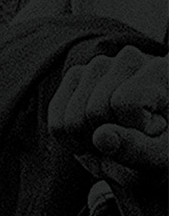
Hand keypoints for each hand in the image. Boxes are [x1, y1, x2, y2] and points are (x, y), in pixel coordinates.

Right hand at [49, 45, 167, 215]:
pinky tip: (92, 138)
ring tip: (111, 141)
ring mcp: (97, 66)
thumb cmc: (160, 147)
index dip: (132, 128)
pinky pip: (57, 122)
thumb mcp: (159, 156)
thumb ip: (137, 149)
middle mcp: (130, 59)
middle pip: (95, 110)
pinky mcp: (74, 78)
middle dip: (105, 139)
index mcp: (161, 70)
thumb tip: (101, 137)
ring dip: (88, 143)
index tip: (151, 131)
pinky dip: (70, 141)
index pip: (125, 101)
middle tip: (127, 142)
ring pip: (72, 118)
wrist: (146, 142)